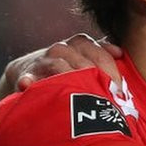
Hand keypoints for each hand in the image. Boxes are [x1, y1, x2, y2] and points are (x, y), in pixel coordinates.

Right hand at [0, 33, 123, 101]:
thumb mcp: (85, 58)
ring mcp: (43, 61)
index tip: (120, 92)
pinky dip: (28, 80)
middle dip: (95, 80)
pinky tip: (28, 84)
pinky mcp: (25, 74)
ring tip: (79, 93)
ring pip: (58, 65)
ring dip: (69, 78)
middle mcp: (62, 49)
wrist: (28, 71)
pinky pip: (27, 76)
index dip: (112, 73)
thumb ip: (102, 54)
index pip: (100, 55)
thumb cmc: (65, 68)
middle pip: (83, 61)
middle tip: (106, 101)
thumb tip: (120, 52)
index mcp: (80, 44)